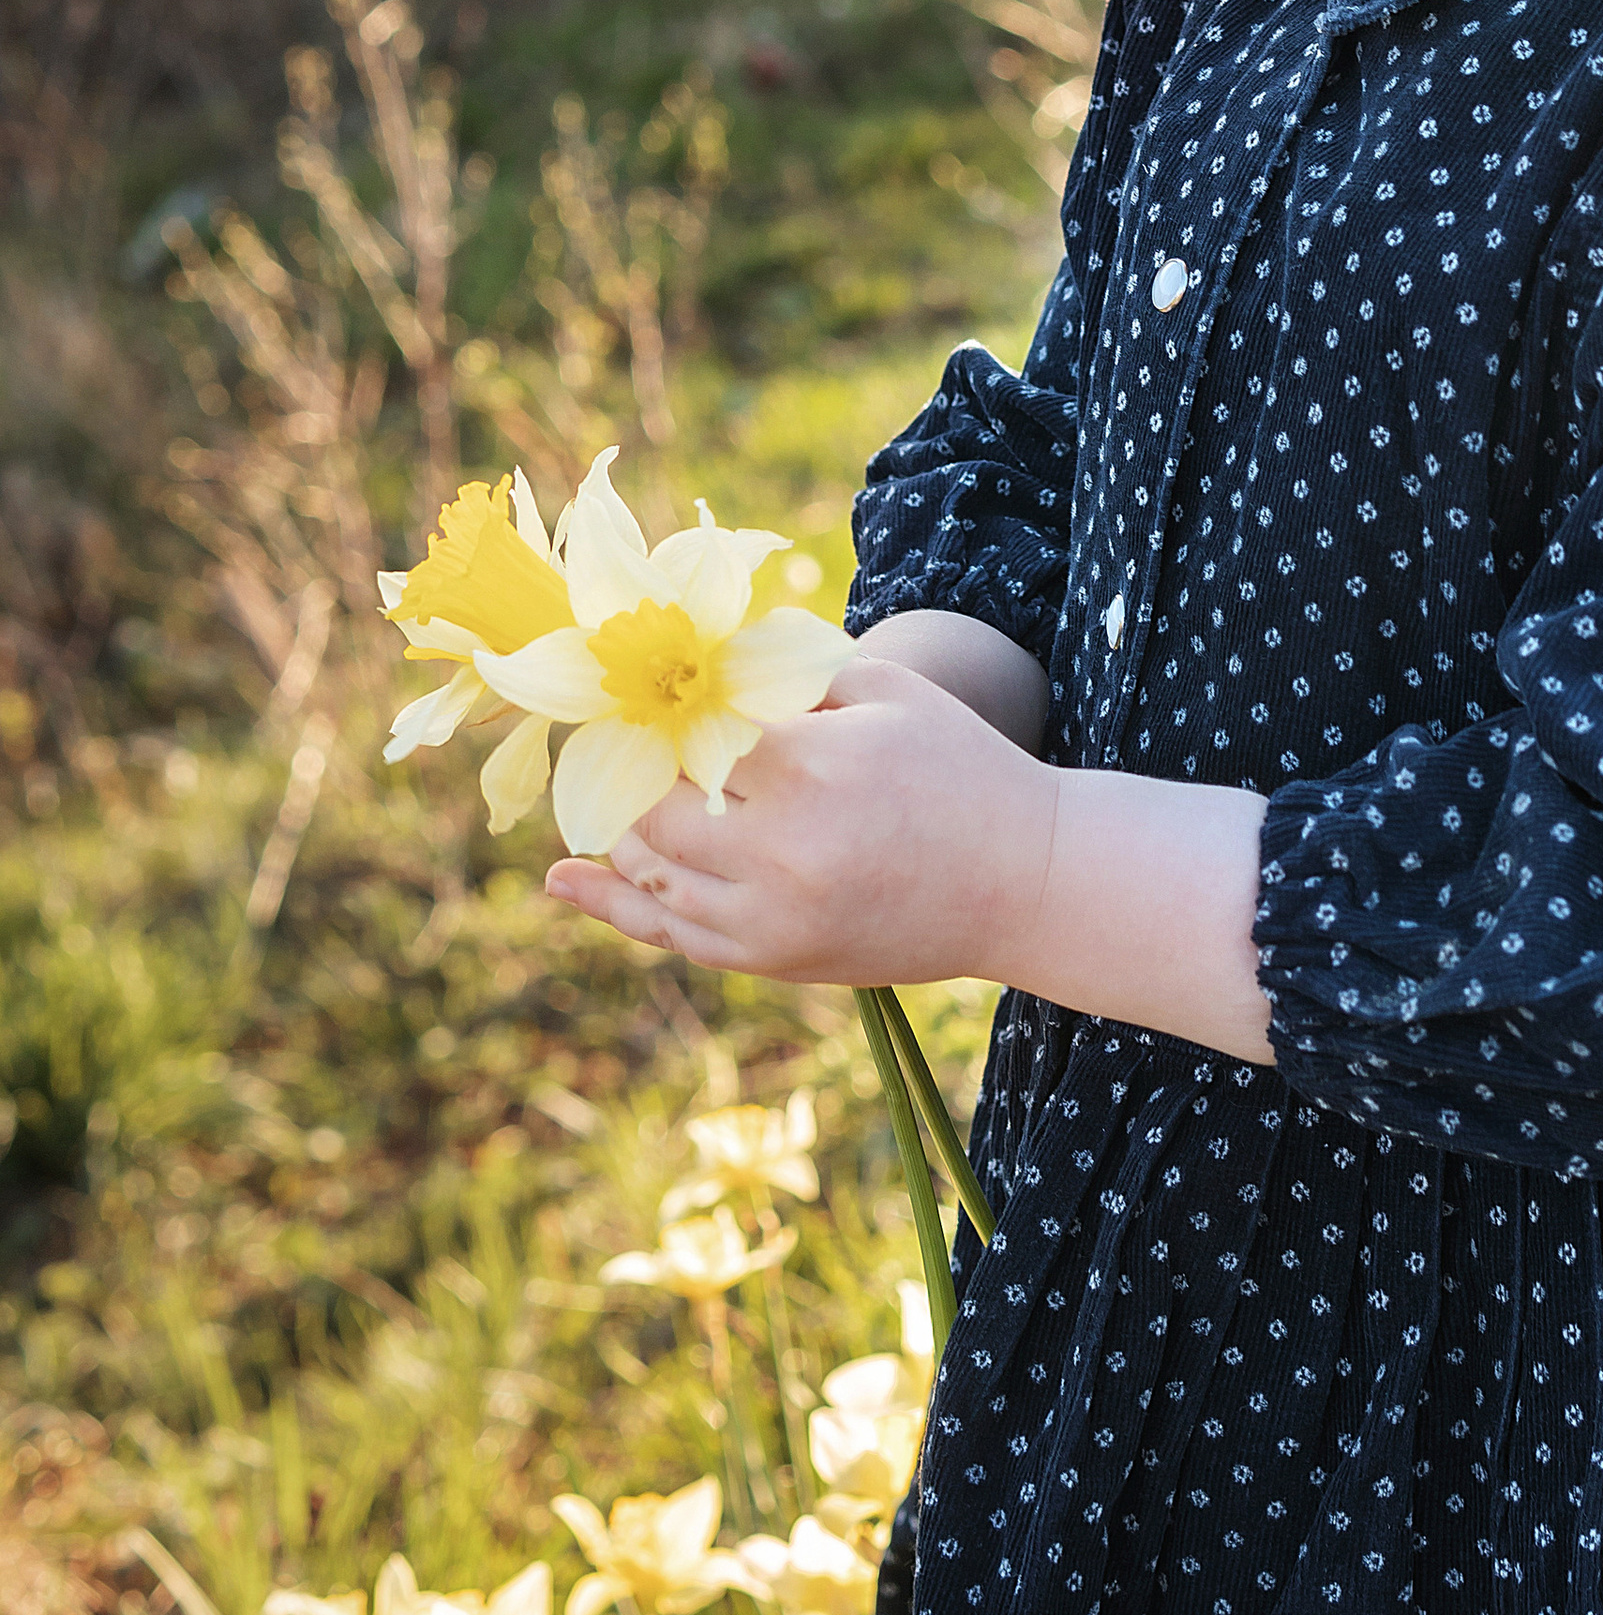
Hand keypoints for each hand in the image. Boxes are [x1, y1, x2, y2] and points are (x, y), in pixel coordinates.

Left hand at [546, 658, 1060, 986]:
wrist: (1022, 881)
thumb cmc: (957, 765)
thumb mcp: (883, 688)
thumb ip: (788, 668)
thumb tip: (697, 653)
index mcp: (809, 765)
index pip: (686, 730)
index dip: (652, 708)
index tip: (630, 685)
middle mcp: (780, 849)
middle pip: (653, 803)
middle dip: (630, 768)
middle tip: (615, 736)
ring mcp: (773, 916)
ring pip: (651, 870)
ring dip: (622, 827)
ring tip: (606, 791)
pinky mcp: (775, 960)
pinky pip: (673, 933)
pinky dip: (614, 904)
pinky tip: (568, 879)